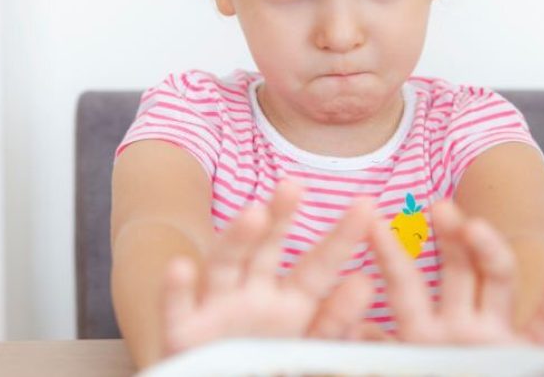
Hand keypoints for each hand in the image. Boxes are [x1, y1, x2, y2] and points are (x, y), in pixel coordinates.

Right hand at [161, 179, 376, 355]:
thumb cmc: (267, 363)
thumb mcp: (308, 343)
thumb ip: (334, 319)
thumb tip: (366, 282)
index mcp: (291, 302)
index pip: (319, 265)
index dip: (341, 236)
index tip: (367, 205)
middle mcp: (252, 298)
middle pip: (266, 251)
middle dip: (280, 218)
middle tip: (294, 185)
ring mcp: (215, 311)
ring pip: (223, 267)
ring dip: (236, 239)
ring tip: (254, 214)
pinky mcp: (182, 334)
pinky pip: (176, 310)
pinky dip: (176, 290)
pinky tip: (180, 267)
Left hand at [359, 198, 543, 348]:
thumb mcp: (398, 371)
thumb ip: (378, 354)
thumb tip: (353, 332)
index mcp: (423, 334)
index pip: (405, 285)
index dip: (391, 254)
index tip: (374, 223)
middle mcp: (461, 327)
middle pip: (456, 269)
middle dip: (448, 236)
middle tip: (438, 208)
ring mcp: (497, 336)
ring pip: (498, 282)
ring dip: (491, 251)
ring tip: (479, 229)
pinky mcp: (533, 353)